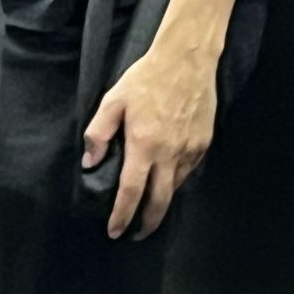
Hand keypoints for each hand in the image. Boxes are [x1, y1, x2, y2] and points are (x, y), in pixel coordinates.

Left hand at [82, 37, 218, 240]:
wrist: (188, 59)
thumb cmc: (148, 77)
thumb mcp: (114, 100)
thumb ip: (98, 133)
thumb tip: (91, 163)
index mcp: (144, 145)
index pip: (131, 192)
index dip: (122, 215)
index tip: (115, 231)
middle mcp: (169, 154)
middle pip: (159, 202)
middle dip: (146, 224)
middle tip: (135, 234)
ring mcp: (189, 151)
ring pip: (175, 189)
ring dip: (161, 202)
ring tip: (149, 208)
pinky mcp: (203, 144)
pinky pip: (187, 172)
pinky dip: (175, 181)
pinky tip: (167, 180)